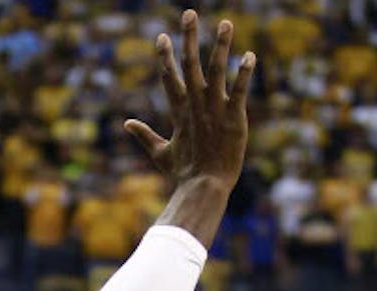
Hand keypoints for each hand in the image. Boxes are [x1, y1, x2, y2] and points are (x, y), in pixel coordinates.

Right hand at [124, 10, 253, 187]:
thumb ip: (144, 136)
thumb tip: (126, 124)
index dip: (165, 56)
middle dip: (189, 37)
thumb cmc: (184, 174)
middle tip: (190, 13)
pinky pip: (240, 90)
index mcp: (179, 112)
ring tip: (226, 23)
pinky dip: (244, 73)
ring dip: (221, 45)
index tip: (162, 37)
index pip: (170, 77)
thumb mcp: (160, 154)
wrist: (203, 187)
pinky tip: (249, 56)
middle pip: (190, 64)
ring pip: (216, 70)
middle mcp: (195, 105)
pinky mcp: (233, 118)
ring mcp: (214, 109)